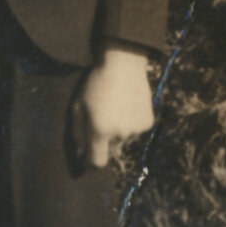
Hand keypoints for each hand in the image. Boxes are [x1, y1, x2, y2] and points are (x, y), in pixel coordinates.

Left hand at [70, 42, 154, 167]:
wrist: (123, 65)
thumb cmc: (96, 83)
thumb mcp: (78, 105)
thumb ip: (77, 132)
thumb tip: (80, 152)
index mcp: (99, 130)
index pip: (97, 161)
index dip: (92, 159)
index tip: (89, 153)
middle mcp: (119, 134)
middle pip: (111, 150)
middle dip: (106, 142)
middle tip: (103, 119)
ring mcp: (135, 129)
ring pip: (124, 139)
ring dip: (119, 130)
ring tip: (116, 107)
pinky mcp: (147, 123)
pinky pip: (136, 130)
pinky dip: (132, 122)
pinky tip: (128, 105)